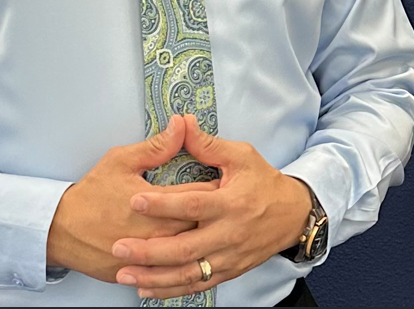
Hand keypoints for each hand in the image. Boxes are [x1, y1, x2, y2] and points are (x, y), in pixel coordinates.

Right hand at [47, 115, 217, 282]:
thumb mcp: (122, 160)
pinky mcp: (146, 273)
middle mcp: (160, 233)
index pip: (199, 194)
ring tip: (217, 228)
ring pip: (192, 251)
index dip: (217, 187)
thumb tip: (182, 125)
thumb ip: (157, 146)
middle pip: (201, 225)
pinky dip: (187, 261)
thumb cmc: (93, 193)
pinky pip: (174, 271)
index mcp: (158, 203)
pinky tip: (196, 253)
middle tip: (229, 204)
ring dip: (205, 239)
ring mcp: (153, 258)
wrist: (64, 230)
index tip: (228, 181)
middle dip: (216, 214)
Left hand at [112, 114, 311, 299]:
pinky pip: (197, 284)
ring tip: (126, 274)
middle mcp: (228, 234)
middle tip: (120, 247)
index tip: (135, 201)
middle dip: (150, 251)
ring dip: (155, 277)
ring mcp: (228, 257)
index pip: (191, 205)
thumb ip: (207, 144)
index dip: (163, 204)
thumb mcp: (240, 155)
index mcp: (230, 203)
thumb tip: (181, 123)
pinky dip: (172, 290)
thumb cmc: (264, 181)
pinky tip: (148, 290)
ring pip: (188, 273)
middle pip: (185, 248)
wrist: (293, 215)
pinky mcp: (228, 271)